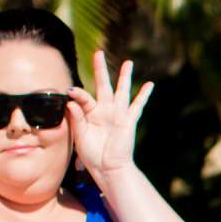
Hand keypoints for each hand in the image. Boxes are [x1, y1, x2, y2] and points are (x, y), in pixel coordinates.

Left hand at [65, 50, 153, 178]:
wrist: (107, 168)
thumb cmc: (92, 154)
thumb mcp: (79, 135)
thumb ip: (76, 118)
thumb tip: (71, 100)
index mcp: (90, 112)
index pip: (83, 97)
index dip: (77, 93)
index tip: (70, 90)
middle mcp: (104, 110)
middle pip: (103, 85)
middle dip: (100, 69)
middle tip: (98, 53)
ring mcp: (118, 114)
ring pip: (122, 91)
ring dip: (124, 76)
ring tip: (128, 63)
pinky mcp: (128, 121)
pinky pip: (137, 106)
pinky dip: (144, 95)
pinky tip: (149, 85)